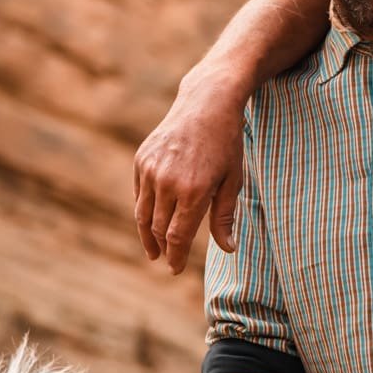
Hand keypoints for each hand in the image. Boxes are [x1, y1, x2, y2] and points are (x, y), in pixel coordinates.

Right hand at [132, 73, 246, 271]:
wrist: (207, 103)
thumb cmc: (226, 143)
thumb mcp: (233, 180)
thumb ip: (225, 216)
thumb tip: (229, 249)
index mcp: (193, 191)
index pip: (177, 236)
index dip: (175, 257)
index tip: (175, 270)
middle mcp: (167, 182)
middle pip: (158, 228)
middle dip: (162, 248)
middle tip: (167, 260)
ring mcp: (151, 170)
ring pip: (143, 213)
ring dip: (147, 234)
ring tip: (153, 249)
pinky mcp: (142, 159)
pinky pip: (139, 193)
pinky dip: (144, 209)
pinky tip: (151, 218)